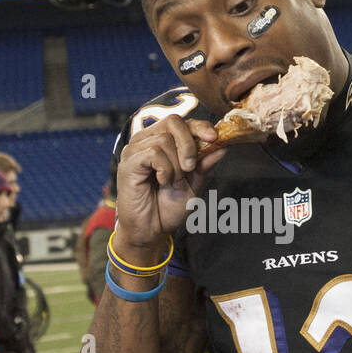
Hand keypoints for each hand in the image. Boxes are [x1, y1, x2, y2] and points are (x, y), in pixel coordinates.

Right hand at [115, 116, 228, 259]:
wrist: (151, 231)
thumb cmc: (168, 207)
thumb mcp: (194, 183)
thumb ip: (205, 163)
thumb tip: (224, 144)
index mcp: (161, 141)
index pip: (182, 122)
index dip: (200, 126)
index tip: (214, 138)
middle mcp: (146, 141)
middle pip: (173, 121)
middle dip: (189, 144)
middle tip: (191, 168)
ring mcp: (135, 150)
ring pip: (164, 140)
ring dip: (176, 165)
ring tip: (172, 183)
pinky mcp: (128, 162)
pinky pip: (154, 153)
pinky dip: (165, 169)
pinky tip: (162, 181)